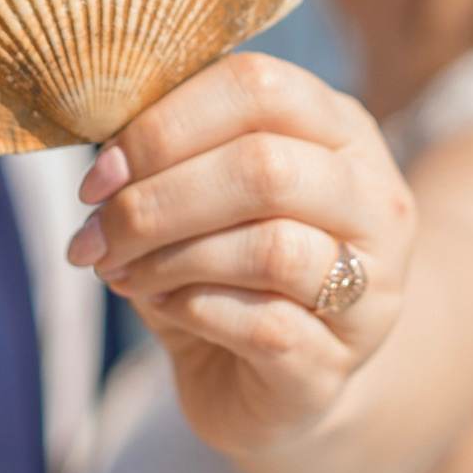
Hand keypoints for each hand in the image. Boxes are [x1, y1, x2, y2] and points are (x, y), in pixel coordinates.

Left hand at [66, 53, 415, 456]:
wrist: (269, 384)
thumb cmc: (225, 272)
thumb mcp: (202, 197)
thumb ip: (168, 161)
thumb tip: (103, 165)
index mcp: (341, 131)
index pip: (260, 88)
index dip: (166, 125)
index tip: (100, 177)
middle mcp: (374, 201)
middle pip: (266, 168)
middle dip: (159, 199)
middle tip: (97, 233)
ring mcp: (370, 287)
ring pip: (271, 248)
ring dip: (172, 258)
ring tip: (123, 272)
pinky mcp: (335, 364)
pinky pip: (263, 325)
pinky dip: (192, 309)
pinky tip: (161, 307)